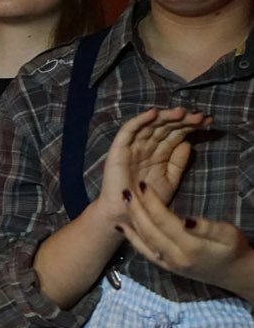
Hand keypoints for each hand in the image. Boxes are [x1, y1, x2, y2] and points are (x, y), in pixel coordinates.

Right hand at [99, 107, 207, 223]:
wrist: (127, 215)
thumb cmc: (148, 200)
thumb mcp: (170, 180)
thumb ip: (178, 163)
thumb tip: (187, 143)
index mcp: (159, 152)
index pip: (176, 133)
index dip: (191, 126)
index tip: (208, 121)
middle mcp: (146, 146)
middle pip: (165, 126)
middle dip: (182, 119)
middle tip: (199, 116)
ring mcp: (132, 146)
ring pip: (149, 125)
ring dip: (165, 117)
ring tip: (182, 112)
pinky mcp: (119, 149)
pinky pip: (128, 131)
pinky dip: (139, 121)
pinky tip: (153, 113)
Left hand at [119, 183, 253, 296]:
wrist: (234, 274)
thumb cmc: (234, 249)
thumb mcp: (229, 235)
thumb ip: (208, 228)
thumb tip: (186, 220)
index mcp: (192, 247)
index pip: (165, 222)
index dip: (152, 203)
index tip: (142, 185)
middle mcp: (176, 257)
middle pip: (150, 230)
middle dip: (136, 209)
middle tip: (127, 190)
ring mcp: (168, 263)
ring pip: (143, 240)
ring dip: (131, 220)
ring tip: (123, 201)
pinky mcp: (165, 266)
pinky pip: (144, 252)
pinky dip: (131, 238)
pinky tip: (121, 225)